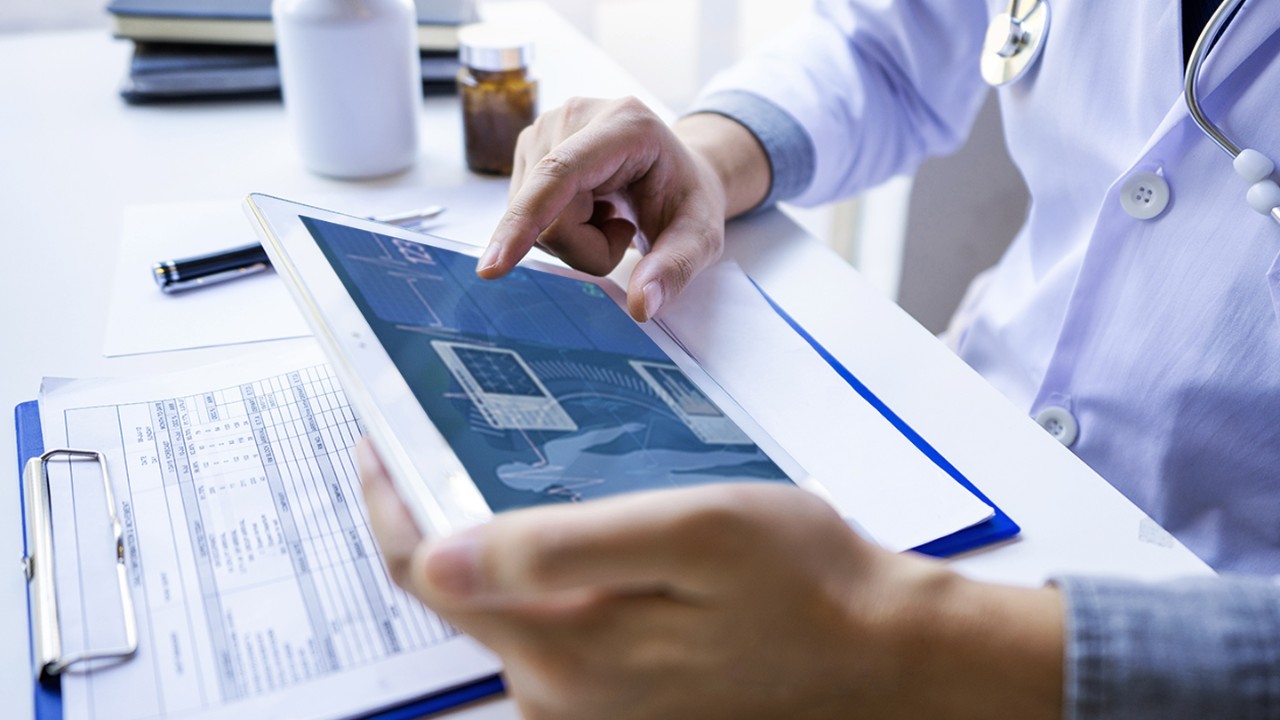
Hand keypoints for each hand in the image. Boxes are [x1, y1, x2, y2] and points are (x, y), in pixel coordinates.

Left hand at [357, 439, 1063, 718]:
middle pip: (454, 590)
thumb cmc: (804, 581)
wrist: (881, 653)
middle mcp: (560, 694)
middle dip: (428, 509)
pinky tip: (563, 521)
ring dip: (482, 536)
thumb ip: (558, 549)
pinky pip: (545, 623)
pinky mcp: (615, 698)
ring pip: (498, 605)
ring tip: (492, 460)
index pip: (427, 571)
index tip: (376, 432)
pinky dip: (532, 567)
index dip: (390, 497)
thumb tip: (438, 556)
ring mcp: (587, 703)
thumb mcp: (687, 535)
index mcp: (565, 652)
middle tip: (427, 431)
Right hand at [476, 97, 767, 321]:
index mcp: (624, 124)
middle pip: (546, 212)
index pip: (559, 175)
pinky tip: (588, 209)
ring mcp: (544, 129)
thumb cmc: (686, 199)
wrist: (676, 170)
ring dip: (572, 239)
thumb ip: (675, 268)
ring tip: (608, 216)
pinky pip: (524, 214)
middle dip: (582, 247)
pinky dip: (558, 228)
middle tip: (624, 233)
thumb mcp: (701, 236)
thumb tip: (641, 307)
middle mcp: (575, 116)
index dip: (525, 221)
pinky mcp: (528, 148)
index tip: (493, 267)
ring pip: (531, 219)